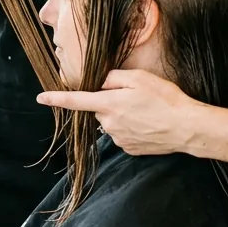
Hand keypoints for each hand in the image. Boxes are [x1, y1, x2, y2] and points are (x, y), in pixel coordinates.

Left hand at [38, 69, 201, 155]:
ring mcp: (119, 138)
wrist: (186, 127)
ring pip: (112, 122)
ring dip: (122, 115)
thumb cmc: (165, 99)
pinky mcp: (130, 149)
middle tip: (134, 97)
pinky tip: (149, 123)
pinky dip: (132, 127)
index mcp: (108, 104)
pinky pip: (123, 134)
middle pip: (99, 109)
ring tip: (146, 111)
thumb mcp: (139, 77)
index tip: (40, 98)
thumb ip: (114, 78)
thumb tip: (102, 83)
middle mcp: (109, 124)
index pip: (76, 101)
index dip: (56, 99)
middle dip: (110, 102)